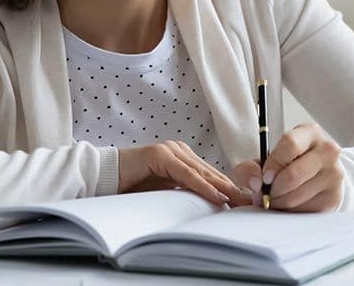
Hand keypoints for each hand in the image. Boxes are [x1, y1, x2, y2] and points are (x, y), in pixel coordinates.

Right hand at [117, 141, 252, 206]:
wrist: (105, 177)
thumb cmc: (133, 186)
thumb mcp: (165, 191)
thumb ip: (184, 192)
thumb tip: (209, 204)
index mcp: (182, 158)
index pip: (210, 174)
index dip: (227, 188)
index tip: (243, 203)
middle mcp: (179, 151)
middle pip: (211, 172)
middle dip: (230, 189)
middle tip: (248, 204)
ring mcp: (170, 150)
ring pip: (202, 172)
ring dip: (221, 188)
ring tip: (238, 201)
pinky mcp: (161, 154)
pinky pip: (186, 173)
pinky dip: (202, 185)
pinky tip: (215, 195)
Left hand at [232, 123, 343, 211]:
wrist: (316, 177)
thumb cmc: (288, 165)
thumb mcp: (266, 159)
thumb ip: (249, 168)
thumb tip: (255, 182)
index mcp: (310, 133)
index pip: (290, 144)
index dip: (273, 163)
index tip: (264, 177)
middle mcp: (327, 151)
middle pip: (293, 175)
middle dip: (272, 189)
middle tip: (265, 194)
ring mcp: (334, 174)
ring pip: (296, 196)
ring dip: (279, 202)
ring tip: (275, 199)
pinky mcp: (334, 197)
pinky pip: (304, 210)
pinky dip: (290, 212)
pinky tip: (288, 204)